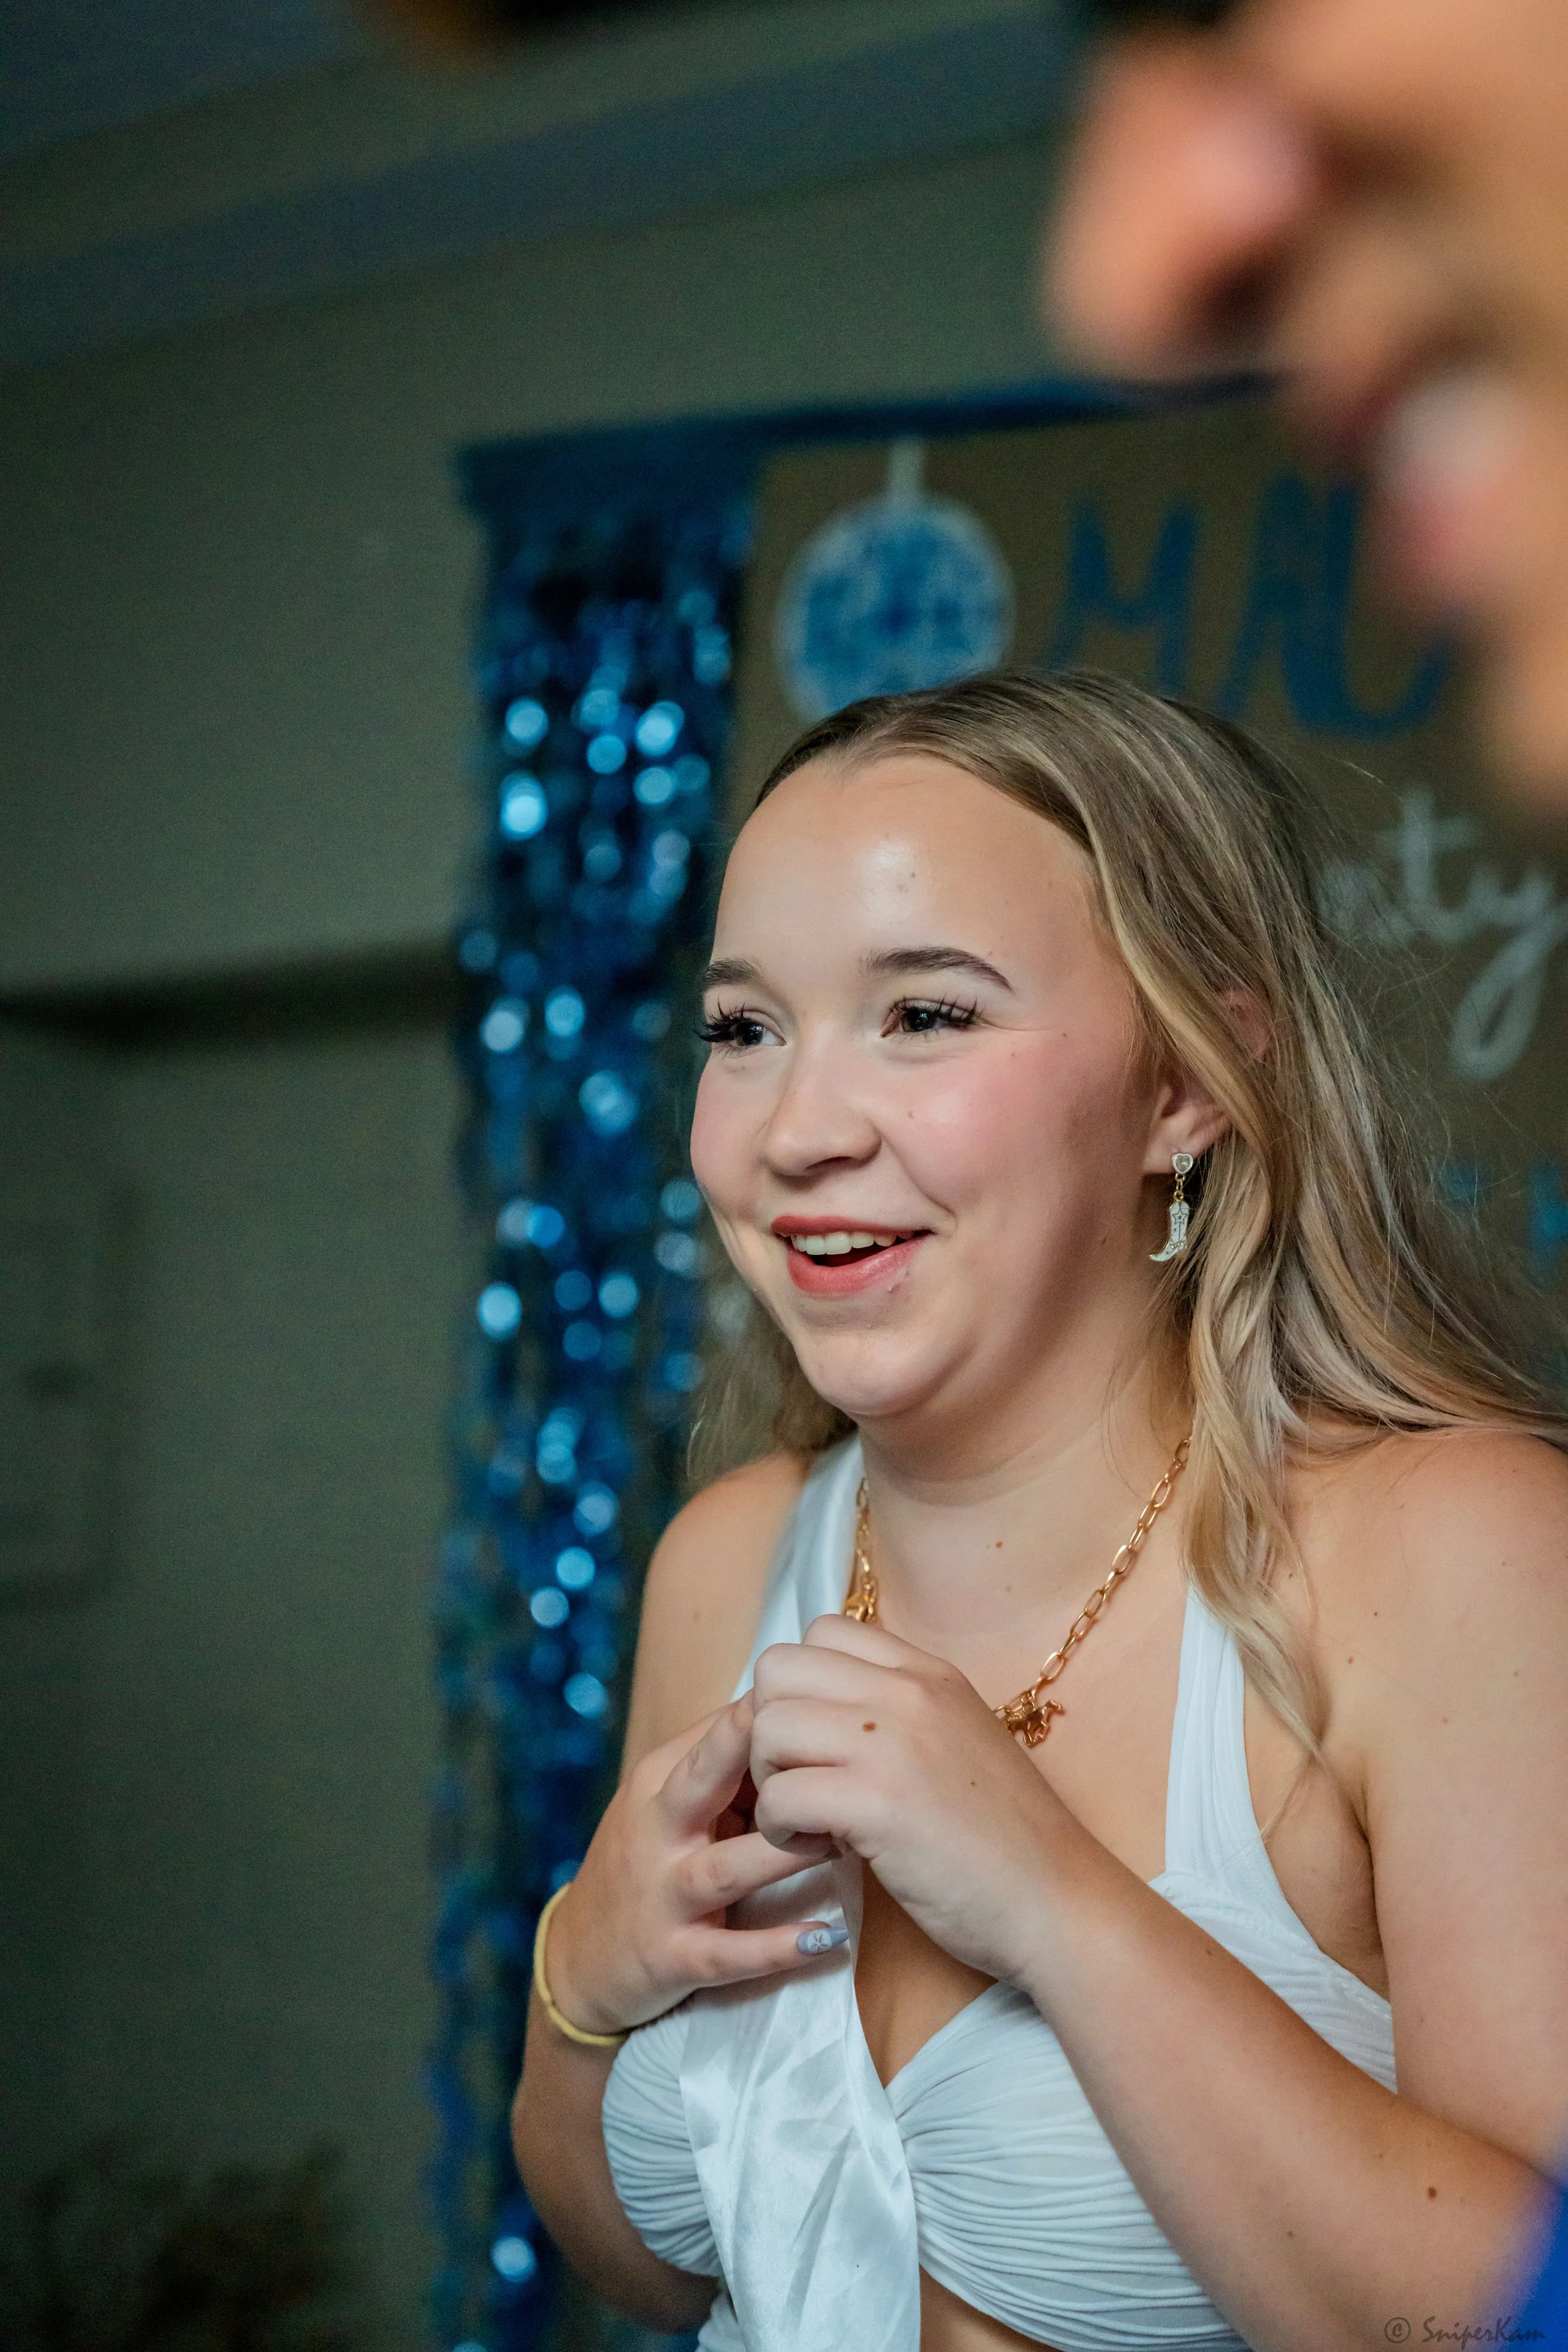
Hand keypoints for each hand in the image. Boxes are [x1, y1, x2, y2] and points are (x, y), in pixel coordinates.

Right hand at [545, 1698, 844, 2037]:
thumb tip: (801, 1715)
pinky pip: (729, 1955)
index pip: (719, 1730)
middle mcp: (657, 1830)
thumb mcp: (667, 1800)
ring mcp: (663, 1895)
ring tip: (843, 1842)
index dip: (776, 1710)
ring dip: (784, 1855)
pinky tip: (828, 1938)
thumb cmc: (645, 1861)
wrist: (579, 1959)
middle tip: (831, 1748)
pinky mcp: (673, 1959)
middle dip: (763, 1755)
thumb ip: (724, 1762)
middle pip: (706, 1777)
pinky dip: (777, 1948)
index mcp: (660, 1781)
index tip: (836, 1701)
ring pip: (727, 1869)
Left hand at [749, 1616, 1077, 1987]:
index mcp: (927, 1671)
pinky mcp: (876, 1804)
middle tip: (801, 1780)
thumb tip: (822, 1712)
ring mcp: (891, 1743)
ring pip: (766, 1727)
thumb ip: (898, 1712)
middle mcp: (907, 1692)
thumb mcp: (957, 1739)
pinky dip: (781, 1829)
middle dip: (769, 1729)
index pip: (820, 1631)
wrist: (1060, 1902)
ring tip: (808, 1820)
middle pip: (777, 1669)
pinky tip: (822, 1849)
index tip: (821, 1742)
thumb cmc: (1006, 1836)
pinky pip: (780, 1796)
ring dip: (770, 1781)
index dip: (800, 1689)